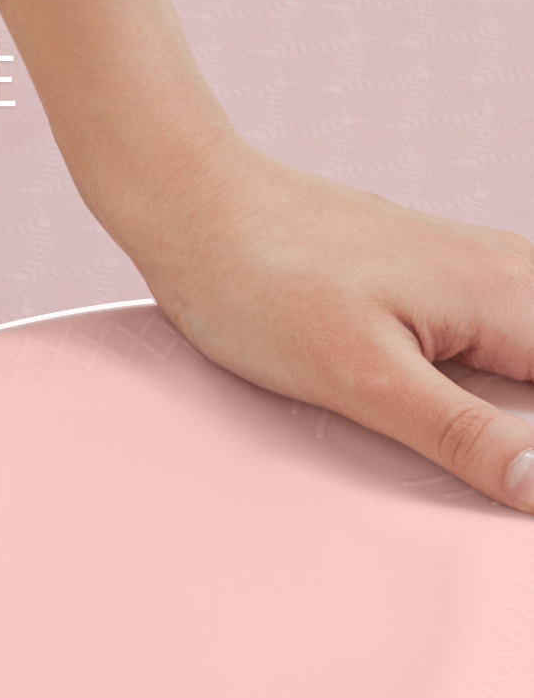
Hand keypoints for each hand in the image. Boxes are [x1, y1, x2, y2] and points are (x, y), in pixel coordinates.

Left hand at [117, 133, 533, 509]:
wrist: (197, 207)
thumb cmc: (264, 284)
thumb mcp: (365, 380)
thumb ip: (462, 434)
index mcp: (507, 294)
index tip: (512, 489)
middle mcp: (506, 271)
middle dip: (521, 432)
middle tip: (470, 469)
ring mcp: (473, 270)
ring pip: (526, 354)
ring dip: (507, 413)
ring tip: (451, 444)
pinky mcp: (435, 278)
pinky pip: (495, 337)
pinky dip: (485, 384)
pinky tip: (446, 412)